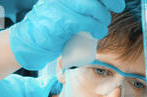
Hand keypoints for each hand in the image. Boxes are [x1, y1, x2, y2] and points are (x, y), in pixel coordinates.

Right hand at [9, 0, 124, 70]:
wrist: (29, 43)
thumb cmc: (49, 27)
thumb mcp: (64, 9)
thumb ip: (80, 5)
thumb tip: (103, 4)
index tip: (116, 1)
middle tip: (118, 7)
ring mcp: (60, 5)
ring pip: (92, 5)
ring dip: (103, 17)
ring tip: (101, 26)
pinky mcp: (61, 20)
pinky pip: (86, 21)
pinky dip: (96, 27)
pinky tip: (98, 32)